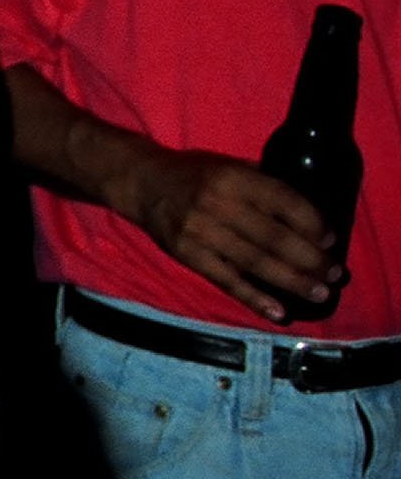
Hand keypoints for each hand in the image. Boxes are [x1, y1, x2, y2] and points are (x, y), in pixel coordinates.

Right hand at [114, 147, 335, 320]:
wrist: (143, 183)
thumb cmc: (196, 174)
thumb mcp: (230, 167)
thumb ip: (264, 187)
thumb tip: (309, 218)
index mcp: (233, 177)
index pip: (284, 202)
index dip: (312, 224)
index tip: (330, 241)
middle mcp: (217, 204)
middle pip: (274, 237)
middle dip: (310, 259)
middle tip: (334, 275)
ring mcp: (200, 232)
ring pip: (255, 262)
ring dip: (292, 281)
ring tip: (319, 294)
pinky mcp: (187, 255)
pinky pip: (226, 280)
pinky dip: (254, 298)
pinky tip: (278, 312)